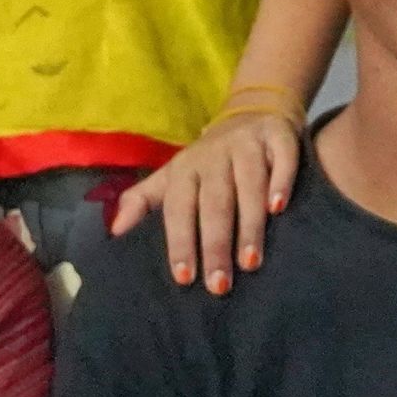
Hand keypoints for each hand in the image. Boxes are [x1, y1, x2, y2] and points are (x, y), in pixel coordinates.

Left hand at [107, 103, 303, 293]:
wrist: (252, 110)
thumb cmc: (209, 159)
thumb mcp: (173, 176)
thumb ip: (143, 201)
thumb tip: (114, 231)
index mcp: (185, 170)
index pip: (179, 209)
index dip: (180, 242)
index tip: (184, 278)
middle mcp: (215, 156)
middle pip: (214, 203)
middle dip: (215, 245)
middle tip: (219, 285)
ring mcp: (248, 145)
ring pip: (248, 185)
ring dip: (249, 224)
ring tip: (250, 262)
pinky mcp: (278, 136)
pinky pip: (282, 159)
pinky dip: (281, 182)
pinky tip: (280, 209)